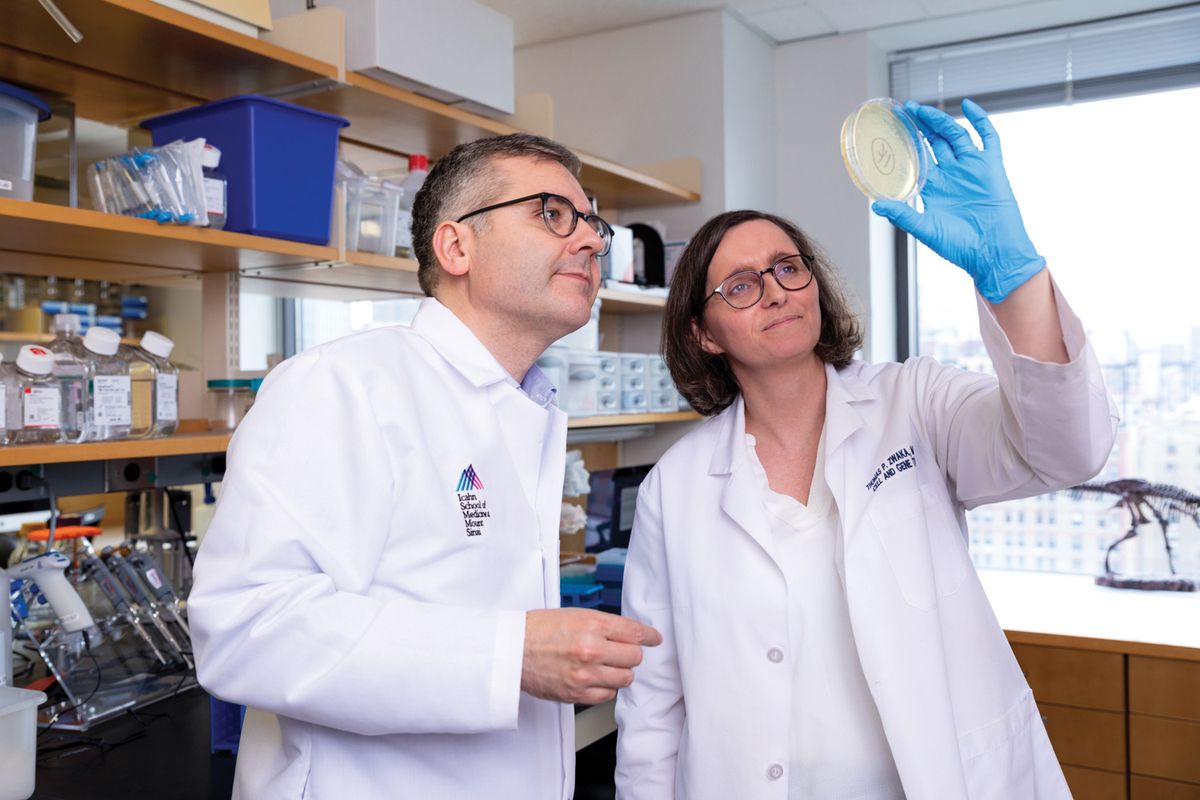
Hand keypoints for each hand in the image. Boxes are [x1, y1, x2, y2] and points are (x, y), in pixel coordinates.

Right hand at [521, 608, 661, 704]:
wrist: (512, 650)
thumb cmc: (538, 630)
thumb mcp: (574, 615)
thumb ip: (603, 625)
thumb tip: (628, 633)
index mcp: (592, 624)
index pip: (635, 632)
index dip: (650, 636)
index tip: (655, 639)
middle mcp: (592, 649)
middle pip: (635, 657)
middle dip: (631, 654)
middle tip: (621, 652)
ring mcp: (585, 674)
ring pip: (625, 678)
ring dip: (620, 672)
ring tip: (605, 666)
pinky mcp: (577, 693)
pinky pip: (608, 695)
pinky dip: (606, 688)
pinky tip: (594, 678)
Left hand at [872, 98, 1044, 303]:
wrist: (992, 253)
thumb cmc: (959, 247)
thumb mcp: (925, 229)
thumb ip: (902, 214)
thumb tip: (876, 205)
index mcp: (935, 188)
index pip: (919, 158)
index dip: (908, 143)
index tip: (894, 127)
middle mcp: (952, 175)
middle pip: (936, 142)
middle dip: (922, 125)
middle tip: (907, 109)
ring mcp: (972, 168)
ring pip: (955, 136)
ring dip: (940, 121)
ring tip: (923, 110)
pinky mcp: (991, 166)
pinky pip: (988, 137)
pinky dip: (980, 120)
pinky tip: (967, 106)